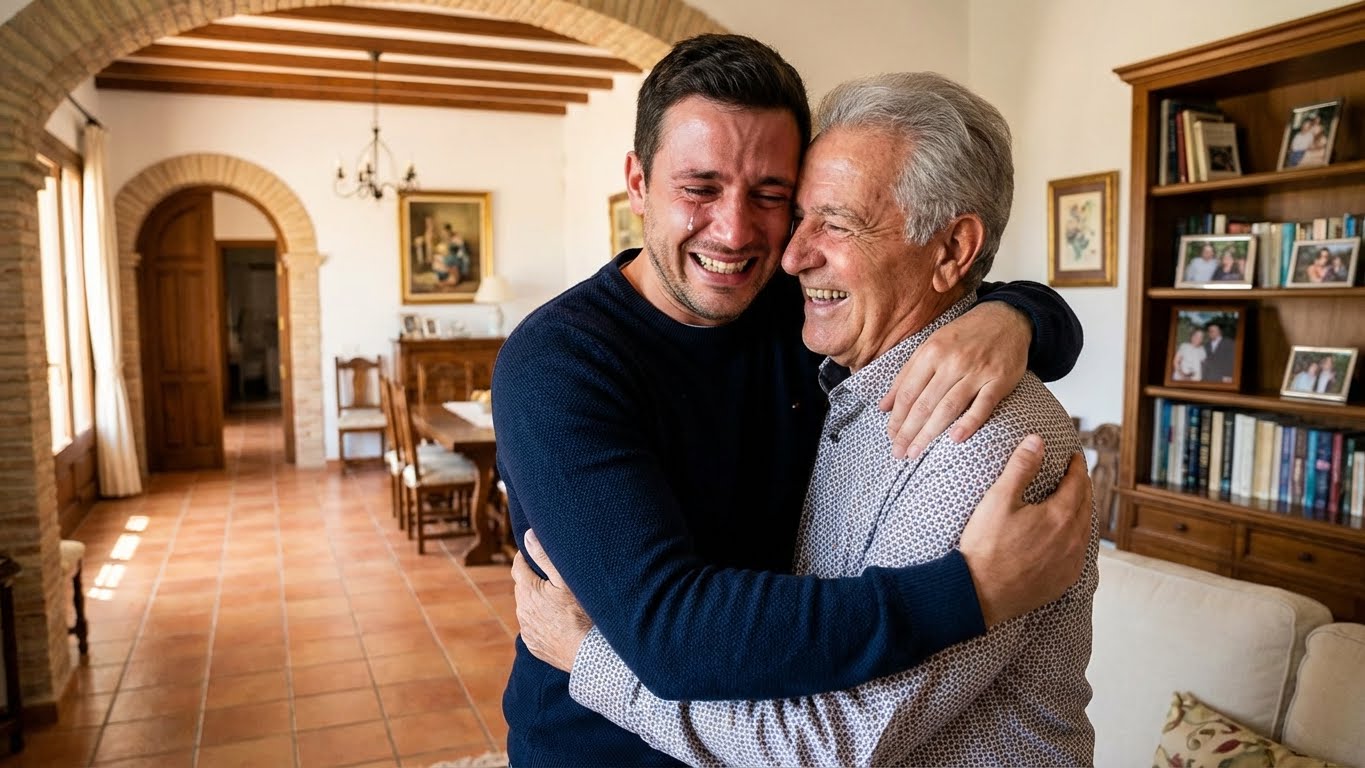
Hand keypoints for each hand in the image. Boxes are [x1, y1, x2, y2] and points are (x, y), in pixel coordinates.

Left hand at [511, 529, 592, 672]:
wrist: (587, 652)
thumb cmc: (580, 613)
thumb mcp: (565, 580)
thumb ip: (544, 556)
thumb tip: (528, 536)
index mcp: (527, 590)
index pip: (517, 567)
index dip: (523, 557)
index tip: (529, 554)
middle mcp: (521, 610)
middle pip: (522, 587)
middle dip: (531, 580)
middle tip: (549, 578)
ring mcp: (527, 629)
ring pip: (527, 608)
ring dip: (536, 602)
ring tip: (556, 602)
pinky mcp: (533, 644)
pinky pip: (533, 626)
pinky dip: (541, 621)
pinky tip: (557, 621)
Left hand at [880, 301, 1030, 458]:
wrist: (1006, 318)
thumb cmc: (964, 336)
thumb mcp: (930, 347)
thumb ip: (906, 376)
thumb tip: (883, 407)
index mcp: (931, 353)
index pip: (907, 392)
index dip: (897, 418)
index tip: (891, 437)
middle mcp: (952, 362)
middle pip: (924, 403)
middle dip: (908, 431)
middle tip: (899, 453)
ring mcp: (977, 371)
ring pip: (948, 407)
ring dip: (929, 433)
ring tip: (916, 453)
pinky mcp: (999, 380)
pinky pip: (983, 405)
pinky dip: (970, 422)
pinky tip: (955, 439)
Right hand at [958, 436, 1090, 626]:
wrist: (980, 593)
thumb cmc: (986, 546)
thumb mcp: (999, 500)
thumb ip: (1020, 467)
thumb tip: (1037, 441)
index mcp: (1060, 516)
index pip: (1077, 483)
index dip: (1076, 467)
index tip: (1074, 457)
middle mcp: (1073, 539)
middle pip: (1086, 506)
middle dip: (1082, 487)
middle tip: (1076, 476)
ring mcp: (1070, 563)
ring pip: (1085, 530)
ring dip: (1082, 512)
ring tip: (1074, 503)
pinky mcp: (1063, 580)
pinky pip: (1079, 553)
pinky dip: (1077, 538)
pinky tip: (1068, 537)